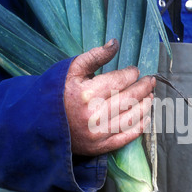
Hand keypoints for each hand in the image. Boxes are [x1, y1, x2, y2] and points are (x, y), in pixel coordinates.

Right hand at [64, 39, 155, 155]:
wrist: (41, 123)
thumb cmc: (56, 93)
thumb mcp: (70, 70)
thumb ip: (94, 56)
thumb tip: (115, 44)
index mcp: (86, 94)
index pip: (118, 81)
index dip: (131, 74)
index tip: (135, 71)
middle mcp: (93, 115)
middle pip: (129, 99)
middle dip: (143, 87)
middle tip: (150, 81)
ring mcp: (97, 134)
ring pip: (131, 118)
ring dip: (145, 106)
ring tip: (150, 96)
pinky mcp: (99, 147)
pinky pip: (126, 137)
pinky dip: (140, 127)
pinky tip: (147, 117)